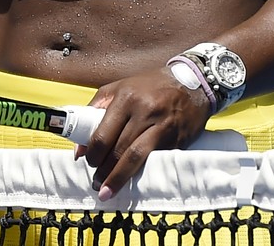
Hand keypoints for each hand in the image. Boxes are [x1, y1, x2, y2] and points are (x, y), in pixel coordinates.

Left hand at [75, 67, 211, 199]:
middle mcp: (143, 112)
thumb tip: (80, 147)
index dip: (92, 154)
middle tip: (96, 183)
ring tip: (107, 190)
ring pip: (136, 158)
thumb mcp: (118, 88)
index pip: (103, 134)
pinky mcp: (177, 139)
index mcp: (125, 98)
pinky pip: (156, 159)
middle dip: (104, 170)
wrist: (193, 82)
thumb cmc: (150, 86)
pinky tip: (134, 182)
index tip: (87, 162)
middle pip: (118, 149)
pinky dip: (142, 172)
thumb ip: (94, 110)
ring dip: (119, 177)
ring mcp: (162, 126)